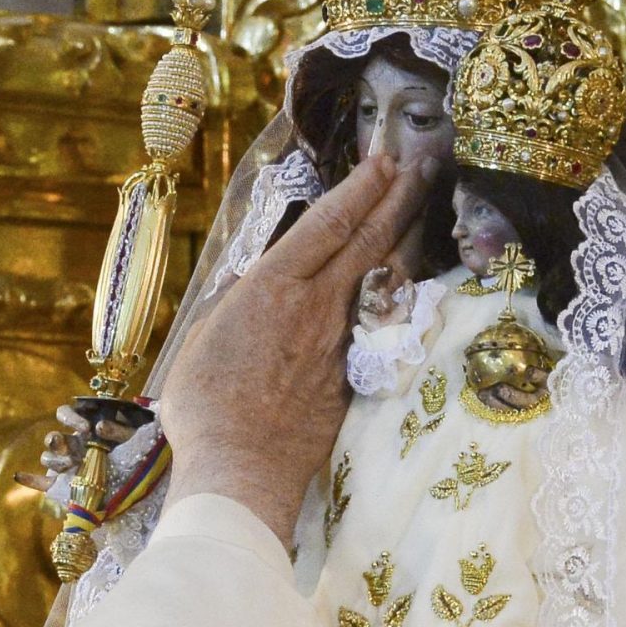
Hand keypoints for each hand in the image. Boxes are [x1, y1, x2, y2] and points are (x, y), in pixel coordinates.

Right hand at [16, 404, 145, 492]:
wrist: (140, 479)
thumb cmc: (135, 451)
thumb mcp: (133, 438)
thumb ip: (119, 430)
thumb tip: (100, 426)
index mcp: (82, 427)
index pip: (64, 413)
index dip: (71, 418)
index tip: (86, 428)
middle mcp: (70, 443)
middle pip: (53, 438)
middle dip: (57, 441)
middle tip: (66, 445)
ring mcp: (65, 464)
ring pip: (48, 457)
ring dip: (55, 460)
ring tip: (70, 466)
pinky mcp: (62, 485)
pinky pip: (42, 482)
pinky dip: (30, 479)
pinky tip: (19, 475)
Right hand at [157, 153, 434, 542]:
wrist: (243, 468)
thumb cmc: (207, 405)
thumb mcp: (203, 337)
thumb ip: (232, 301)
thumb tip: (252, 280)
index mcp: (276, 287)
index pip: (331, 222)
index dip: (363, 185)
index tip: (386, 158)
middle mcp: (319, 305)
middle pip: (371, 238)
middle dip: (399, 195)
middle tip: (422, 163)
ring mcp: (343, 339)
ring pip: (383, 276)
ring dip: (403, 236)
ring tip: (420, 206)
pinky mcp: (355, 372)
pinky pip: (377, 318)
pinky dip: (392, 289)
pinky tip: (401, 276)